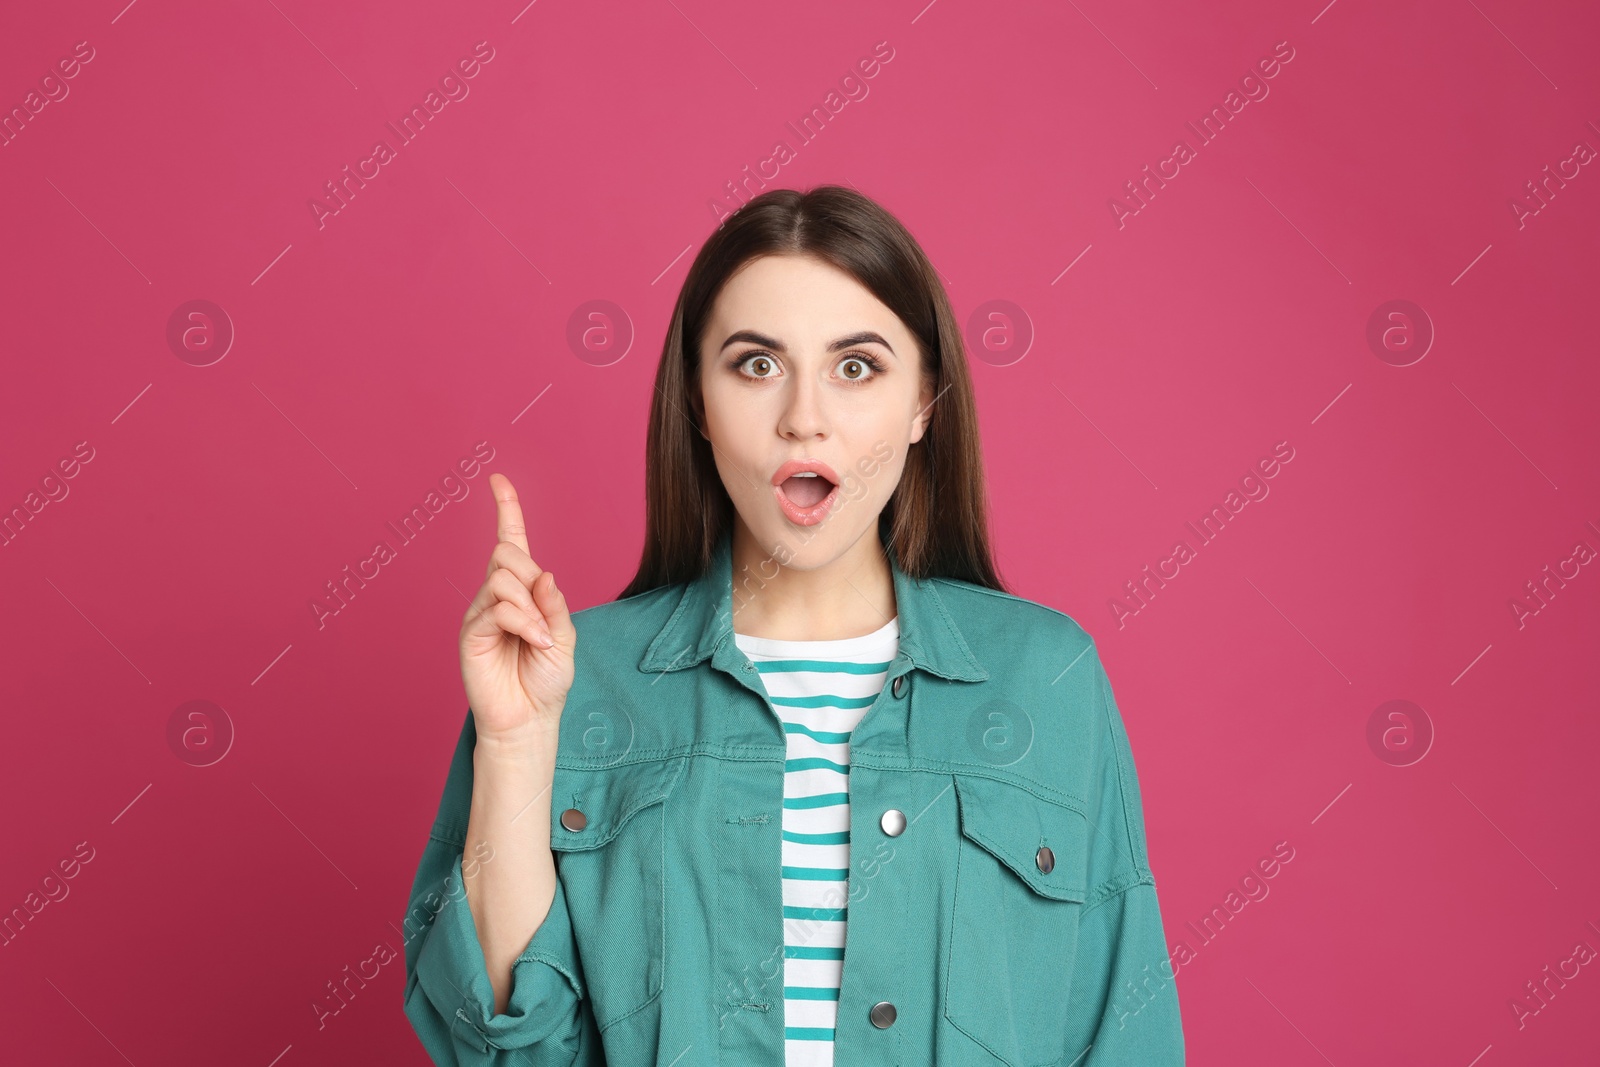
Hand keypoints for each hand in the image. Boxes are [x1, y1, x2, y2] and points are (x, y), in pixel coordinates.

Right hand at [458, 473, 575, 744]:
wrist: (529, 718)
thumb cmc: (546, 679)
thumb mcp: (565, 637)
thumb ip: (555, 604)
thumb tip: (544, 572)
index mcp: (523, 591)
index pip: (513, 541)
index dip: (507, 508)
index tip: (498, 479)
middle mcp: (497, 595)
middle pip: (508, 553)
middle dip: (531, 579)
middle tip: (545, 620)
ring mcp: (481, 612)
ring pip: (503, 578)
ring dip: (530, 607)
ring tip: (539, 638)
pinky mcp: (472, 632)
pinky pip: (498, 608)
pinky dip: (524, 622)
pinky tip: (534, 641)